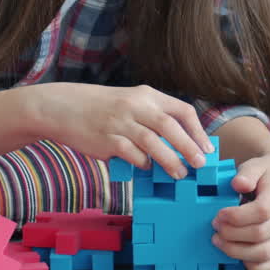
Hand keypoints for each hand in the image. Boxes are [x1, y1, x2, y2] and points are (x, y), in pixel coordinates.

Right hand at [32, 82, 212, 178]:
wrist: (64, 107)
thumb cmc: (102, 108)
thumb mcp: (132, 102)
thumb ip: (154, 118)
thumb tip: (180, 144)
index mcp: (147, 95)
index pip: (182, 110)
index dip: (197, 131)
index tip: (206, 148)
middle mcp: (136, 106)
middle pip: (171, 127)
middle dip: (189, 147)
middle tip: (200, 164)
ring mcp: (121, 122)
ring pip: (154, 143)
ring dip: (170, 160)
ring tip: (180, 174)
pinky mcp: (107, 140)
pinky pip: (132, 155)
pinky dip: (143, 164)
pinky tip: (147, 169)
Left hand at [211, 147, 269, 269]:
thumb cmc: (268, 175)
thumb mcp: (256, 166)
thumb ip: (247, 174)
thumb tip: (238, 184)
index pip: (261, 212)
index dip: (236, 216)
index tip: (219, 214)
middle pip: (259, 235)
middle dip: (231, 234)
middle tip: (215, 227)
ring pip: (263, 254)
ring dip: (236, 251)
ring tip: (219, 241)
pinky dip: (251, 265)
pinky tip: (237, 254)